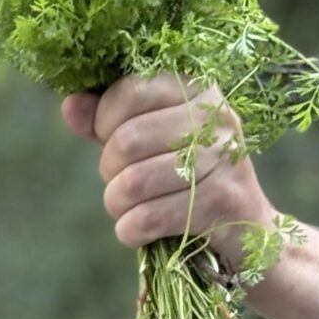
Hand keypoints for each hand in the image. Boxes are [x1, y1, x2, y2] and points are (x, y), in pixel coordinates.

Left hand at [60, 73, 274, 276]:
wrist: (248, 230)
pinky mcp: (222, 204)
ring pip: (133, 183)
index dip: (103, 122)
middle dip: (109, 171)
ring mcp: (223, 159)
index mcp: (197, 88)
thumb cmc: (188, 178)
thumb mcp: (150, 140)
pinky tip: (138, 230)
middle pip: (126, 141)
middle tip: (122, 183)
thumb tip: (70, 105)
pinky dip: (130, 231)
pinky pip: (147, 219)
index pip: (129, 91)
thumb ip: (107, 120)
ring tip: (128, 208)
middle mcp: (215, 117)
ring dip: (117, 204)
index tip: (111, 140)